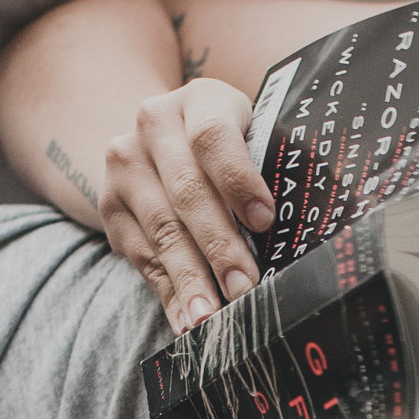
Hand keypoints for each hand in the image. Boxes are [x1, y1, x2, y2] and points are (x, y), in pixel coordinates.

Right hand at [96, 77, 276, 327]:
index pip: (213, 137)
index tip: (264, 222)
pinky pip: (143, 256)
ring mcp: (125, 164)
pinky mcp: (111, 205)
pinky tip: (186, 318)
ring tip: (211, 318)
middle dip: (219, 247)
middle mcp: (153, 124)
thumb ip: (273, 168)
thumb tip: (308, 228)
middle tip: (244, 289)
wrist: (158, 137)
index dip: (239, 181)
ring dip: (190, 279)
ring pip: (162, 229)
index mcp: (200, 100)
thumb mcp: (251, 136)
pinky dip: (168, 293)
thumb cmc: (230, 147)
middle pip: (187, 192)